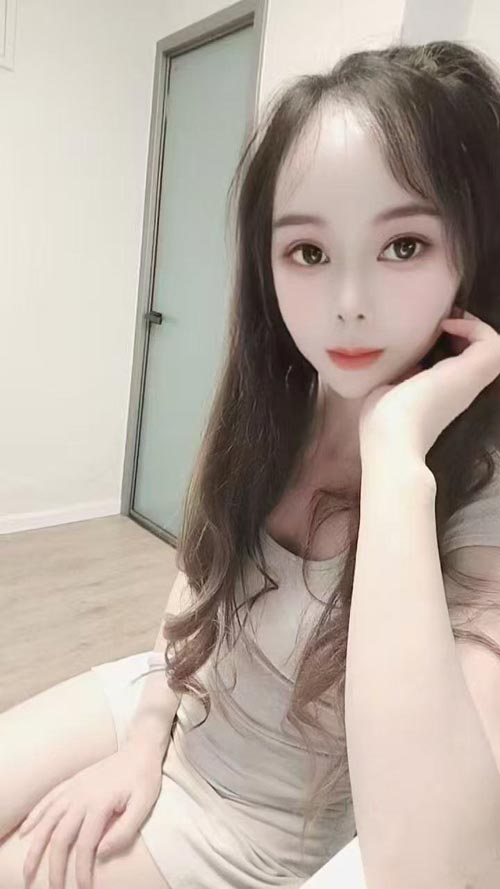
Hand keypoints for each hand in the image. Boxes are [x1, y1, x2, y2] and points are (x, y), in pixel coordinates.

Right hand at [19, 744, 162, 888]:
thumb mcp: (143, 805)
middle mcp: (81, 795)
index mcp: (100, 803)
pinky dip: (34, 816)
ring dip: (35, 846)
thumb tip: (100, 854)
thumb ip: (124, 831)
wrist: (140, 749)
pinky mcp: (72, 782)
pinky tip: (25, 832)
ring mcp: (74, 787)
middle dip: (55, 867)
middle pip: (60, 837)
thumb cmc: (144, 779)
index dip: (82, 870)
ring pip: (47, 820)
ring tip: (28, 869)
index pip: (85, 845)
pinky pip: (47, 799)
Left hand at [358, 310, 499, 459]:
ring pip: (492, 349)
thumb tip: (402, 360)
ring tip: (447, 320)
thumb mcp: (388, 390)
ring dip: (473, 327)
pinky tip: (447, 326)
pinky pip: (492, 342)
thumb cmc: (382, 422)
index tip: (429, 333)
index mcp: (441, 394)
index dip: (450, 343)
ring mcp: (470, 382)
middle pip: (479, 357)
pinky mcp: (474, 373)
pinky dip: (474, 327)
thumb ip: (400, 375)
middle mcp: (461, 389)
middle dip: (464, 332)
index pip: (456, 365)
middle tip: (441, 321)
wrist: (391, 440)